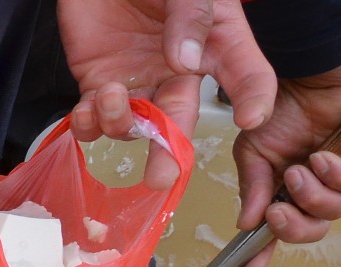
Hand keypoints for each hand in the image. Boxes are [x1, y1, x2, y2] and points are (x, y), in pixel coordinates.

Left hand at [58, 0, 275, 187]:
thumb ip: (191, 16)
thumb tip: (185, 63)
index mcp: (214, 42)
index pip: (245, 76)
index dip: (253, 98)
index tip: (252, 118)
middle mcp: (178, 70)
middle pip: (180, 119)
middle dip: (170, 150)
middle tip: (162, 176)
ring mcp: (137, 80)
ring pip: (134, 125)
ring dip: (120, 123)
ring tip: (111, 95)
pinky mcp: (99, 83)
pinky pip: (95, 119)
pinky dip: (89, 124)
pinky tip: (87, 108)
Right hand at [230, 37, 340, 266]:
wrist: (314, 70)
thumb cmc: (284, 106)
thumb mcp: (253, 151)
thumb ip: (253, 187)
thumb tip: (247, 224)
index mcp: (287, 190)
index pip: (278, 230)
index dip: (263, 254)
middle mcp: (318, 189)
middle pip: (312, 230)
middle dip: (292, 226)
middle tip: (276, 211)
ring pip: (334, 211)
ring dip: (312, 196)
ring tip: (299, 169)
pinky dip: (337, 176)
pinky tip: (322, 158)